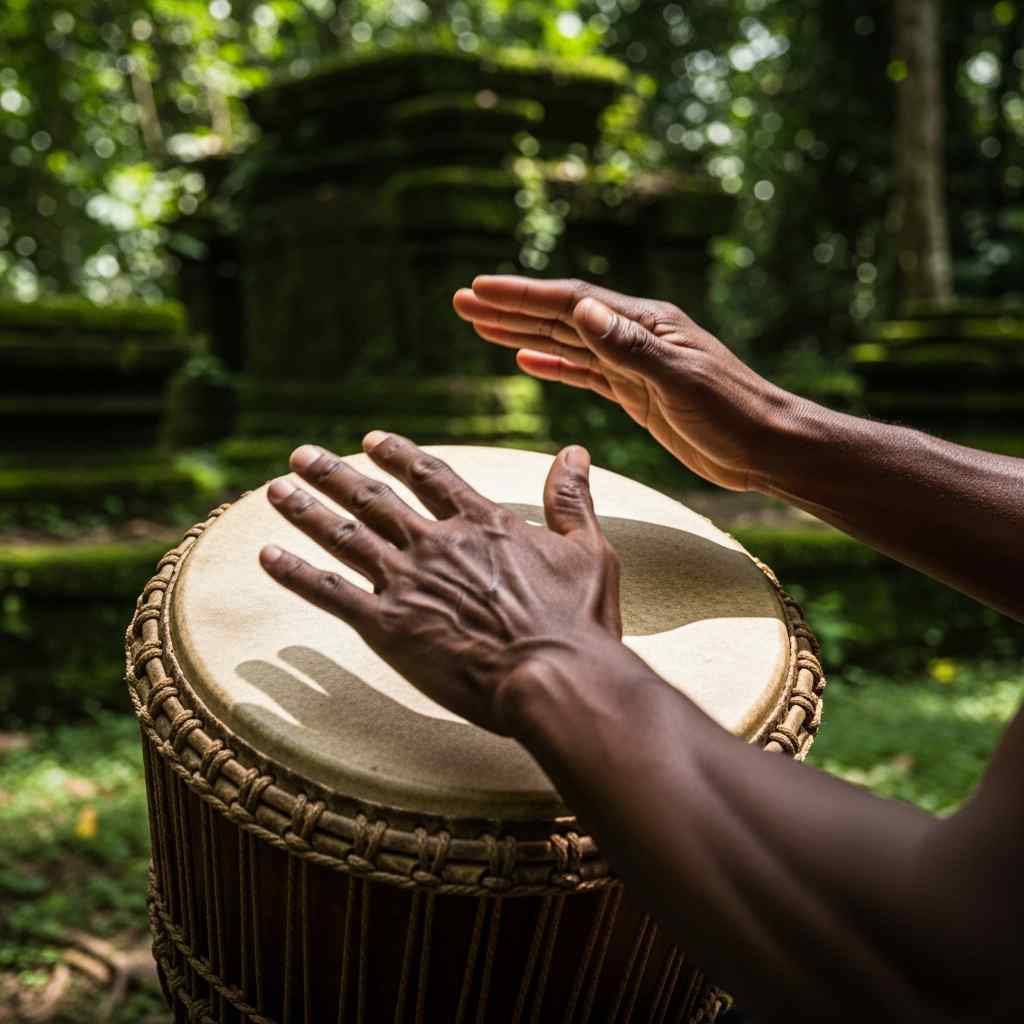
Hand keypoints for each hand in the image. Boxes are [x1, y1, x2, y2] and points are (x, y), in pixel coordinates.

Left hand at [259, 433, 621, 734]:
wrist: (554, 678)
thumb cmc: (578, 622)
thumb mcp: (589, 550)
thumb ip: (572, 499)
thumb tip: (576, 452)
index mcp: (482, 523)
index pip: (430, 475)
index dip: (398, 454)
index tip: (371, 438)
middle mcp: (436, 542)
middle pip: (374, 498)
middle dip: (334, 473)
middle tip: (301, 456)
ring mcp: (407, 581)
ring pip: (344, 536)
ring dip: (307, 511)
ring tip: (276, 491)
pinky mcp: (387, 626)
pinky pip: (330, 592)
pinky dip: (296, 572)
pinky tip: (268, 556)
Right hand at [454, 276, 794, 491]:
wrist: (764, 446)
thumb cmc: (731, 411)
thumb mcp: (679, 379)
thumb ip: (629, 346)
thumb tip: (582, 309)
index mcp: (644, 324)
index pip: (571, 302)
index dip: (523, 295)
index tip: (480, 289)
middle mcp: (633, 336)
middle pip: (559, 316)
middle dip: (509, 308)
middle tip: (462, 302)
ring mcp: (632, 365)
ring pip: (565, 343)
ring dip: (521, 332)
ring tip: (480, 326)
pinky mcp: (633, 393)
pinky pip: (582, 372)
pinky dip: (551, 364)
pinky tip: (525, 359)